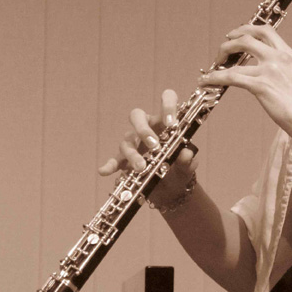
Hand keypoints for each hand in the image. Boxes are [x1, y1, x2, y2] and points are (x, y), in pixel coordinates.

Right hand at [98, 89, 197, 203]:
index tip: (172, 123)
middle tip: (154, 145)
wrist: (170, 191)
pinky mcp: (125, 160)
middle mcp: (148, 128)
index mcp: (166, 123)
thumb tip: (186, 153)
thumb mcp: (186, 169)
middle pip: (137, 116)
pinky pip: (115, 159)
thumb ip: (187, 161)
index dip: (168, 105)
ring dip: (133, 153)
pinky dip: (110, 164)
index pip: (166, 100)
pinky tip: (104, 170)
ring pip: (127, 139)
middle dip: (143, 129)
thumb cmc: (179, 172)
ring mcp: (134, 143)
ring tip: (141, 167)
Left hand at [199, 24, 291, 143]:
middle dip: (230, 41)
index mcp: (288, 54)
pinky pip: (231, 77)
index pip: (266, 30)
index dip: (246, 29)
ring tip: (212, 68)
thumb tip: (265, 69)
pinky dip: (215, 77)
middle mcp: (279, 57)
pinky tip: (207, 81)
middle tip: (222, 51)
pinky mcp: (261, 86)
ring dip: (220, 58)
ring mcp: (270, 70)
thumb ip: (282, 68)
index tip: (235, 35)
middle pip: (248, 37)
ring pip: (236, 54)